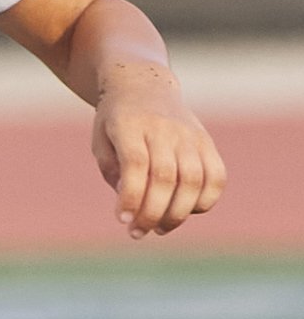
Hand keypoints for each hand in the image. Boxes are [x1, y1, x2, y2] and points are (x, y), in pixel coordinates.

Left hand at [92, 69, 226, 237]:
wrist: (144, 85)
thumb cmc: (116, 121)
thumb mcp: (101, 141)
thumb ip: (113, 172)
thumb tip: (133, 206)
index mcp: (130, 126)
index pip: (136, 164)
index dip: (131, 197)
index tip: (122, 220)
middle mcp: (164, 129)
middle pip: (166, 177)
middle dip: (152, 214)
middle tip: (138, 233)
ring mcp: (189, 135)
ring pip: (194, 180)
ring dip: (178, 214)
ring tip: (160, 229)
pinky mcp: (206, 142)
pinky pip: (216, 177)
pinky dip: (205, 201)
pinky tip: (187, 211)